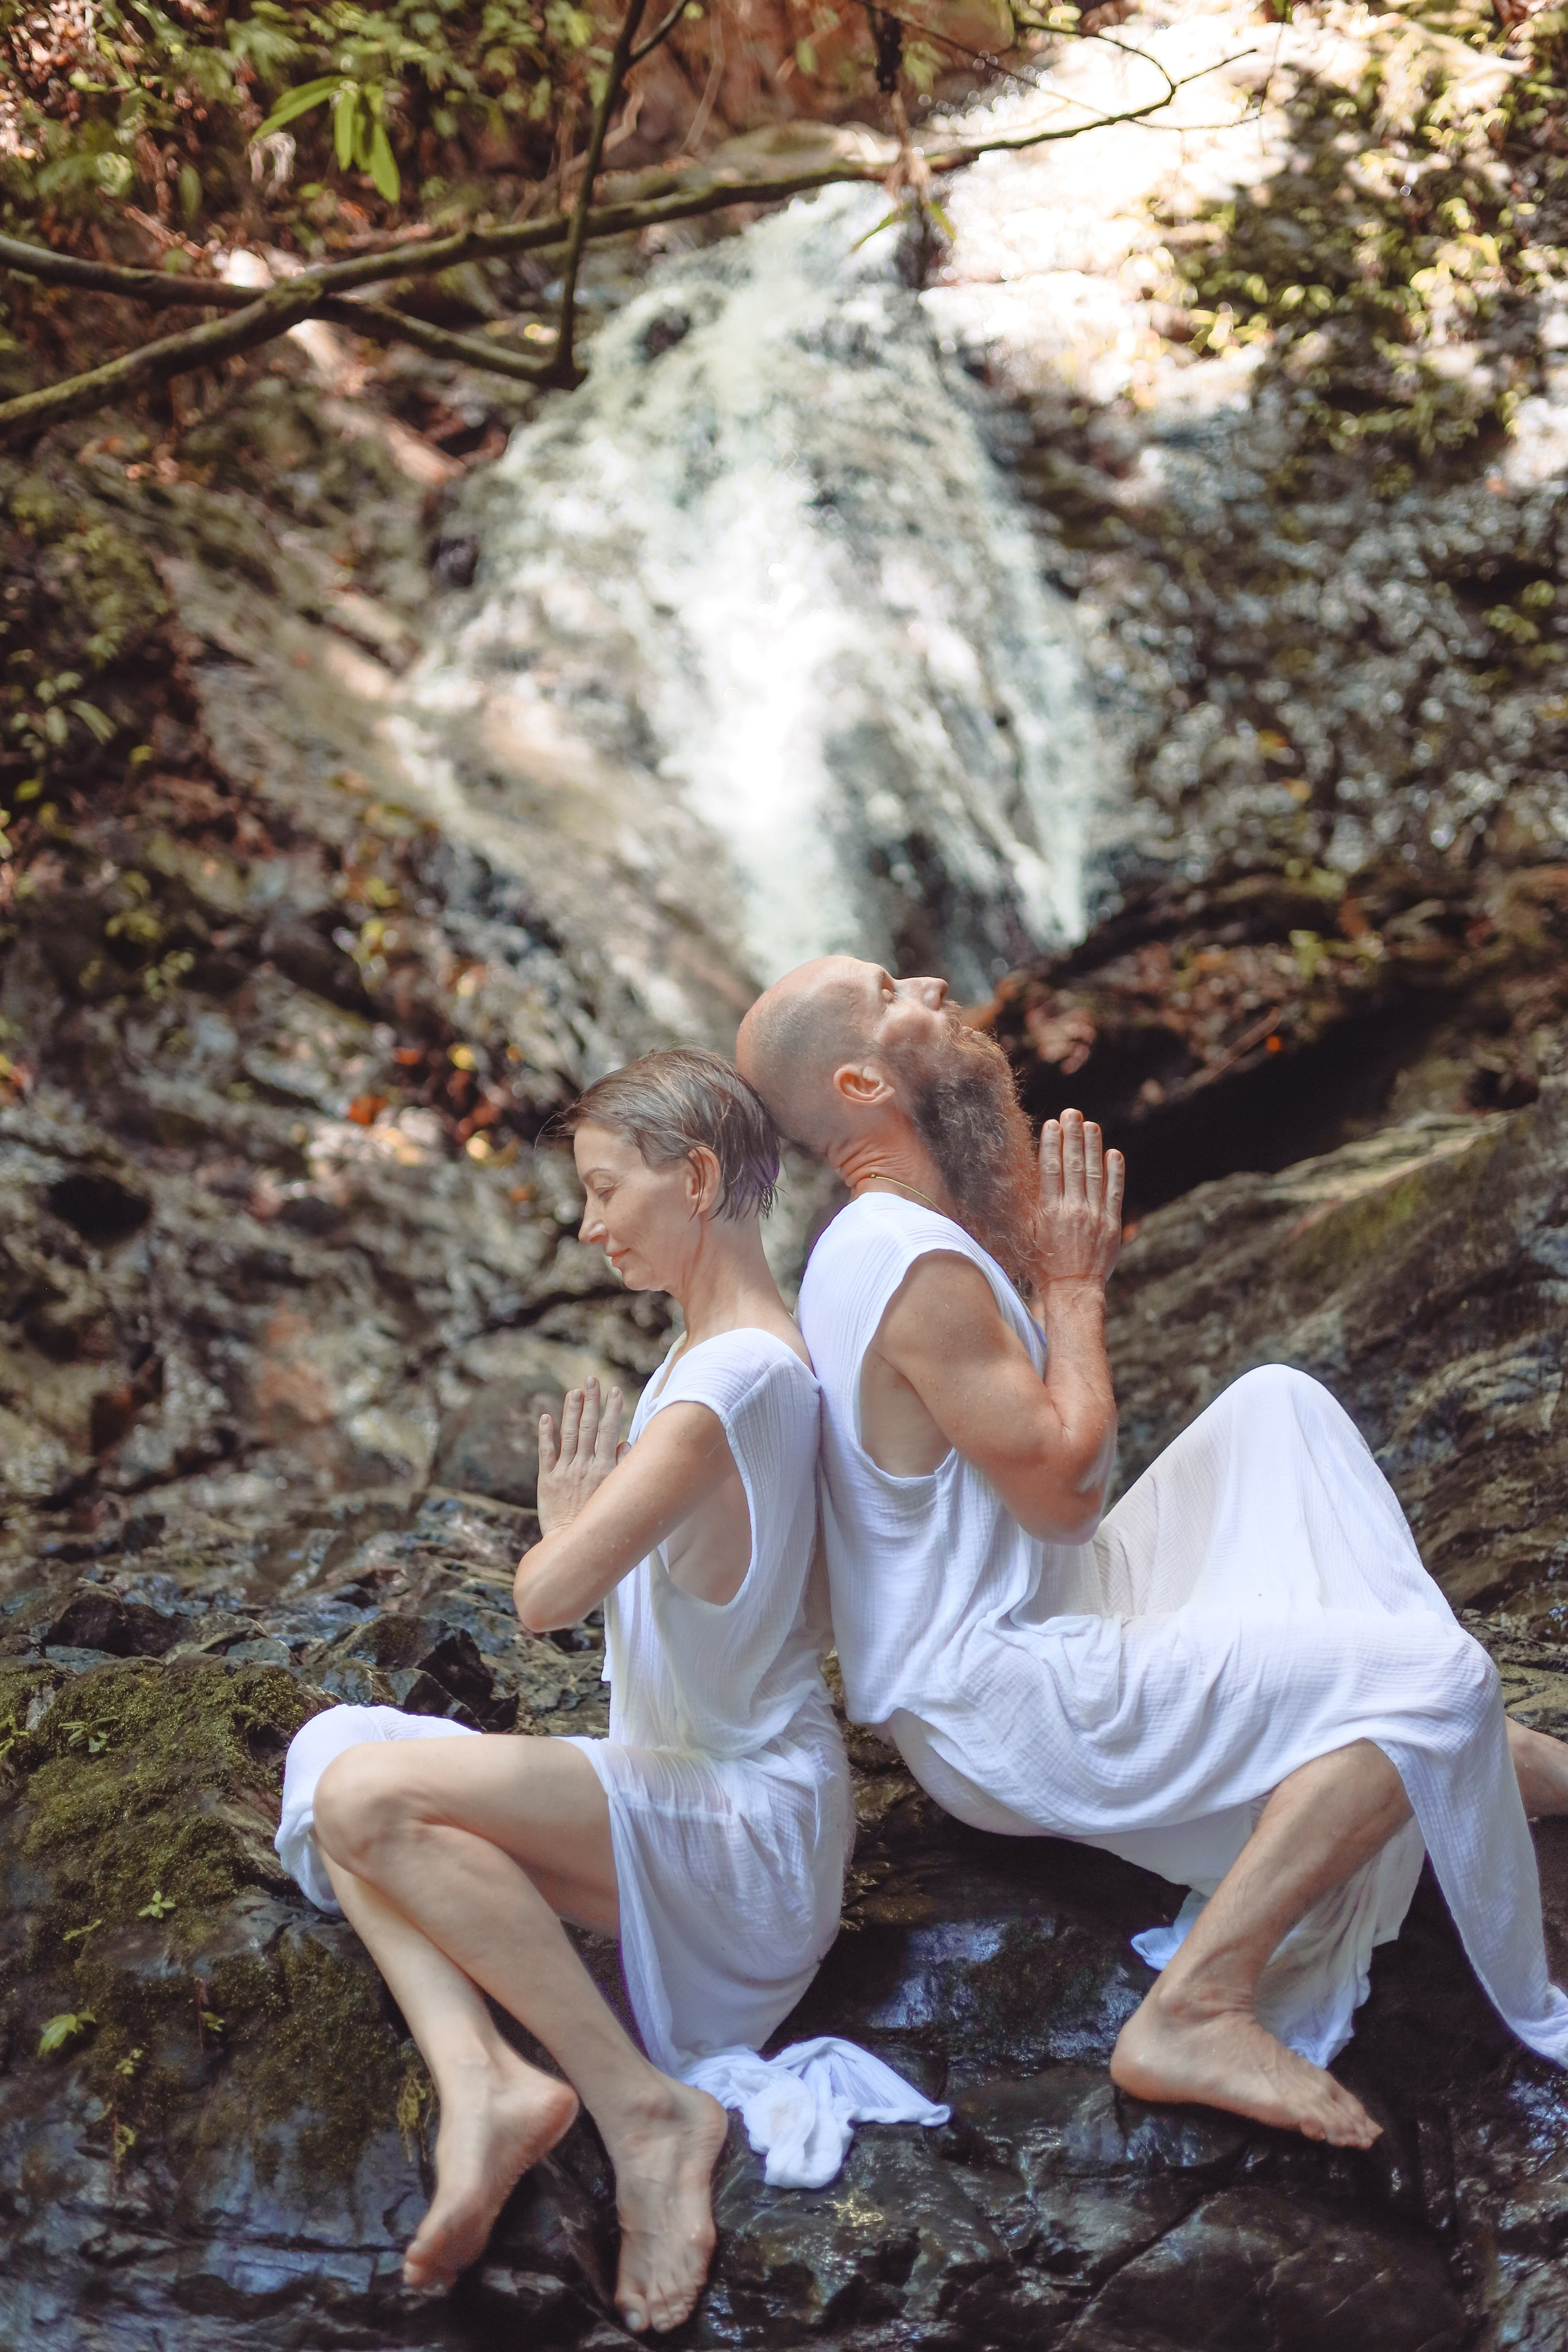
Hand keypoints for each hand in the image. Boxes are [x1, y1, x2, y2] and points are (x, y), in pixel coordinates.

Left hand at [536, 1376, 623, 1535]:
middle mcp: (584, 1466)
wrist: (572, 1544)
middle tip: (591, 1379)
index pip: (611, 1431)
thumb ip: (622, 1468)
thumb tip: (627, 1443)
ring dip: (571, 1411)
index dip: (613, 1409)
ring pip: (568, 1435)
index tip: (615, 1390)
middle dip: (591, 1401)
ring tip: (573, 1391)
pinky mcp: (546, 1480)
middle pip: (589, 1427)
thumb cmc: (600, 1520)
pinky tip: (546, 1417)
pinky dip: (545, 1434)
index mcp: (604, 1469)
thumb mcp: (616, 1495)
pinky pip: (546, 1452)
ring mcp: (564, 1472)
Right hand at [1034, 1109, 1123, 1288]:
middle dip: (1073, 1136)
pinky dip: (1115, 1172)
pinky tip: (1113, 1154)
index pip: (1051, 1169)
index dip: (1052, 1144)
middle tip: (1072, 1113)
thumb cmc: (1043, 1265)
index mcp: (1049, 1212)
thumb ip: (1024, 1208)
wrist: (1073, 1291)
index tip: (1052, 1123)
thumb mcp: (1026, 1236)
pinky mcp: (1112, 1225)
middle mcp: (1072, 1210)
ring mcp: (1095, 1216)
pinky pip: (1114, 1193)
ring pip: (1094, 1174)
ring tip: (1092, 1125)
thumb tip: (1012, 1181)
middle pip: (1073, 1165)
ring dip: (1093, 1147)